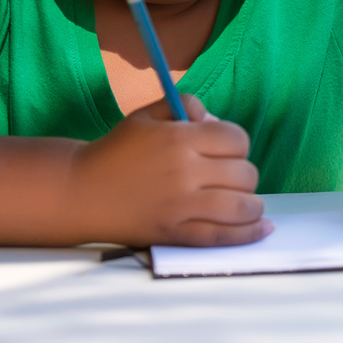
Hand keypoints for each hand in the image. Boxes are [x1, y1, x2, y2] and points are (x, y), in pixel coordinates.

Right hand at [66, 95, 269, 246]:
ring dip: (252, 204)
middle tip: (228, 177)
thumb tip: (215, 121)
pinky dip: (248, 234)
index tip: (226, 150)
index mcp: (179, 138)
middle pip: (245, 173)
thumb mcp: (147, 115)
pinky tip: (261, 229)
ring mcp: (182, 206)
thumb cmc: (116, 151)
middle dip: (243, 173)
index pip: (236, 139)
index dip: (237, 143)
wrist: (81, 192)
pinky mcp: (176, 233)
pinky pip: (223, 237)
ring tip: (246, 202)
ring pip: (243, 206)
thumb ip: (185, 105)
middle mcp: (185, 171)